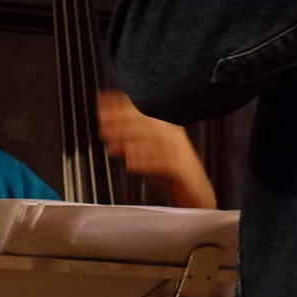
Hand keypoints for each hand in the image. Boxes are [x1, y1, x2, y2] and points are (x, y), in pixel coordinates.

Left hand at [97, 90, 217, 209]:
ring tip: (111, 144)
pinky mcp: (183, 170)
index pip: (141, 110)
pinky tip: (130, 162)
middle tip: (102, 122)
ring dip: (131, 138)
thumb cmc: (169, 174)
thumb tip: (105, 129)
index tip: (100, 101)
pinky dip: (146, 161)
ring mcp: (180, 151)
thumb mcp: (145, 154)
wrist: (196, 195)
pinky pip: (164, 162)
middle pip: (146, 121)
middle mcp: (173, 135)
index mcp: (165, 127)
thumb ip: (128, 142)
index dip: (120, 104)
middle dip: (121, 119)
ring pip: (154, 138)